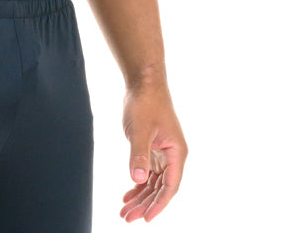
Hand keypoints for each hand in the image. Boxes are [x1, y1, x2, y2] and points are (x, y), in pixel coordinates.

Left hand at [119, 85, 186, 222]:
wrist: (143, 82)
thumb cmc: (145, 103)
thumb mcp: (141, 129)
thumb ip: (139, 155)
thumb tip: (138, 179)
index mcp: (176, 152)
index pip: (170, 186)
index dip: (158, 204)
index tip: (146, 219)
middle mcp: (173, 155)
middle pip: (161, 188)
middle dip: (145, 204)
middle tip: (127, 218)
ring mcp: (163, 152)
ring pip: (154, 182)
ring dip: (140, 196)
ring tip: (125, 211)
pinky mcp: (153, 147)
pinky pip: (148, 172)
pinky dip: (138, 183)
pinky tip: (128, 193)